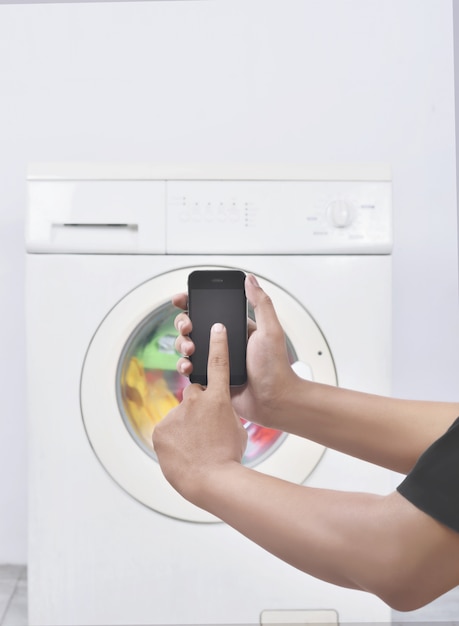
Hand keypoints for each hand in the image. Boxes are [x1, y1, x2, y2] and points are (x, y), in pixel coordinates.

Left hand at [152, 323, 247, 506]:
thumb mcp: (236, 429)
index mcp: (218, 398)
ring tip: (196, 450)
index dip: (217, 343)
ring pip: (180, 417)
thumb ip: (224, 414)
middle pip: (195, 395)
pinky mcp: (160, 429)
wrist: (211, 481)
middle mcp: (195, 401)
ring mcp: (176, 414)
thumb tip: (216, 414)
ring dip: (186, 429)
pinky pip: (167, 431)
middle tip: (206, 431)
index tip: (216, 326)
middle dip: (199, 408)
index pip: (219, 363)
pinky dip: (174, 440)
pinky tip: (182, 454)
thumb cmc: (229, 456)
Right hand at [173, 274, 298, 428]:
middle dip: (183, 323)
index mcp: (235, 327)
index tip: (181, 299)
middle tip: (188, 326)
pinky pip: (189, 369)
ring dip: (182, 344)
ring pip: (186, 346)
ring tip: (191, 349)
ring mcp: (214, 360)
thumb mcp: (270, 330)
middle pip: (192, 325)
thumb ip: (261, 303)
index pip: (208, 309)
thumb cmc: (276, 367)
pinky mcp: (209, 378)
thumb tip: (250, 279)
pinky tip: (188, 367)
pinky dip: (183, 366)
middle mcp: (222, 342)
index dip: (191, 302)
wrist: (274, 401)